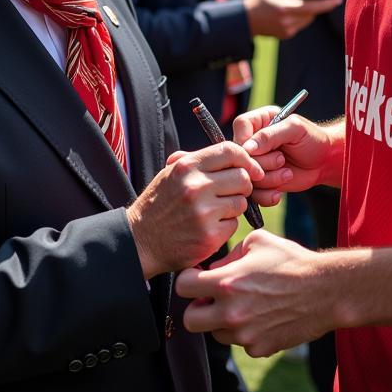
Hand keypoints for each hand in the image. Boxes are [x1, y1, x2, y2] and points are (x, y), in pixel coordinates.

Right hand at [126, 142, 264, 278]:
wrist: (140, 241)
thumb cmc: (158, 204)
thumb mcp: (170, 174)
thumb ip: (198, 161)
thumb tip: (232, 153)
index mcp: (187, 166)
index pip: (230, 151)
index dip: (245, 159)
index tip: (250, 168)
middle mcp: (196, 186)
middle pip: (242, 177)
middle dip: (242, 185)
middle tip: (231, 192)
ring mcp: (204, 212)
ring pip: (241, 202)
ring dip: (233, 207)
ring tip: (215, 211)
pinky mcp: (209, 236)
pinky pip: (234, 225)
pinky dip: (226, 226)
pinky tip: (209, 227)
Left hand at [178, 230, 333, 356]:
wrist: (325, 290)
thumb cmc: (291, 261)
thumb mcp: (257, 241)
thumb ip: (230, 255)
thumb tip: (214, 269)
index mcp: (227, 282)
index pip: (182, 286)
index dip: (188, 279)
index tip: (198, 277)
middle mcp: (231, 312)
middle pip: (190, 321)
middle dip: (197, 307)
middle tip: (212, 298)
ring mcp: (244, 334)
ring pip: (215, 333)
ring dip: (222, 321)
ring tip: (244, 304)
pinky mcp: (259, 349)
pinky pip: (240, 342)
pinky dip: (246, 331)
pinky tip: (262, 315)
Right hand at [232, 108, 342, 203]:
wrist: (324, 162)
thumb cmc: (312, 139)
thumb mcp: (294, 129)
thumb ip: (270, 135)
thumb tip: (247, 148)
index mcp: (260, 122)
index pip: (241, 125)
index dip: (244, 140)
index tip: (255, 151)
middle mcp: (254, 142)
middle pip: (242, 155)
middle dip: (263, 163)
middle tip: (282, 160)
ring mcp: (256, 163)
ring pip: (247, 176)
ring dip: (268, 179)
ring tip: (287, 173)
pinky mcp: (260, 182)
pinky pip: (254, 194)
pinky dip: (267, 195)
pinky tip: (280, 190)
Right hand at [243, 0, 341, 39]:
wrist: (245, 21)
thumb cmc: (258, 0)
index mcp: (284, 9)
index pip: (311, 6)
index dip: (326, 3)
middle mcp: (287, 22)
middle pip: (311, 13)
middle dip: (319, 4)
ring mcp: (287, 31)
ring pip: (307, 19)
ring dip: (311, 10)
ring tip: (315, 0)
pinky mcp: (286, 35)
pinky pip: (300, 24)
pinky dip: (302, 16)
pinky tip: (299, 8)